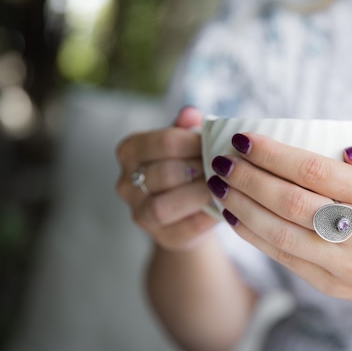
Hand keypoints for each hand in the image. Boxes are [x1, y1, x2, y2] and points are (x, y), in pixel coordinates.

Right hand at [116, 107, 217, 250]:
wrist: (191, 212)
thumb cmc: (189, 169)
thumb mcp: (187, 144)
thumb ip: (188, 128)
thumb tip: (191, 113)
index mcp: (130, 151)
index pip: (163, 142)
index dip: (195, 142)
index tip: (218, 142)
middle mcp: (126, 183)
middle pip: (164, 173)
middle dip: (199, 169)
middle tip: (225, 167)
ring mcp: (139, 213)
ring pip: (163, 205)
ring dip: (198, 194)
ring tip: (222, 186)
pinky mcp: (163, 237)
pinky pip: (184, 227)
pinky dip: (207, 217)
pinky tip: (224, 206)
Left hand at [207, 133, 351, 310]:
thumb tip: (344, 151)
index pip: (315, 170)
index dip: (274, 154)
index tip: (245, 140)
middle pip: (291, 201)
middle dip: (248, 178)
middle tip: (222, 161)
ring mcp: (346, 264)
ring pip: (281, 233)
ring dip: (242, 207)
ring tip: (219, 185)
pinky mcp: (332, 285)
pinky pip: (284, 258)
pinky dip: (253, 235)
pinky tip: (234, 215)